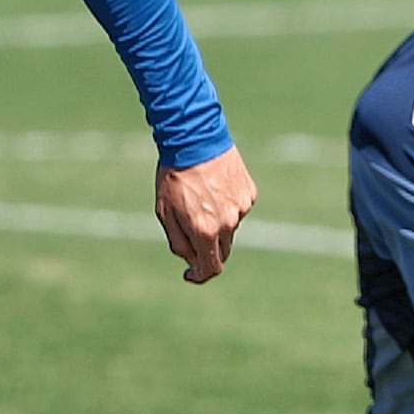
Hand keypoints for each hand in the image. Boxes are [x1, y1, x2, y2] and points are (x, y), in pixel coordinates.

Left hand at [156, 148, 258, 284]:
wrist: (194, 137)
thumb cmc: (174, 175)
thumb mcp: (165, 212)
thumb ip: (179, 242)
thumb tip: (191, 262)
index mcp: (205, 230)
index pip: (211, 268)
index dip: (200, 276)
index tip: (190, 274)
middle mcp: (227, 222)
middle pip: (222, 250)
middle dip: (207, 248)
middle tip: (191, 231)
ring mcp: (241, 207)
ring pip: (229, 227)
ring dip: (217, 222)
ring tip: (201, 197)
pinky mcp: (249, 192)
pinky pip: (238, 208)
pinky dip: (227, 205)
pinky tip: (214, 187)